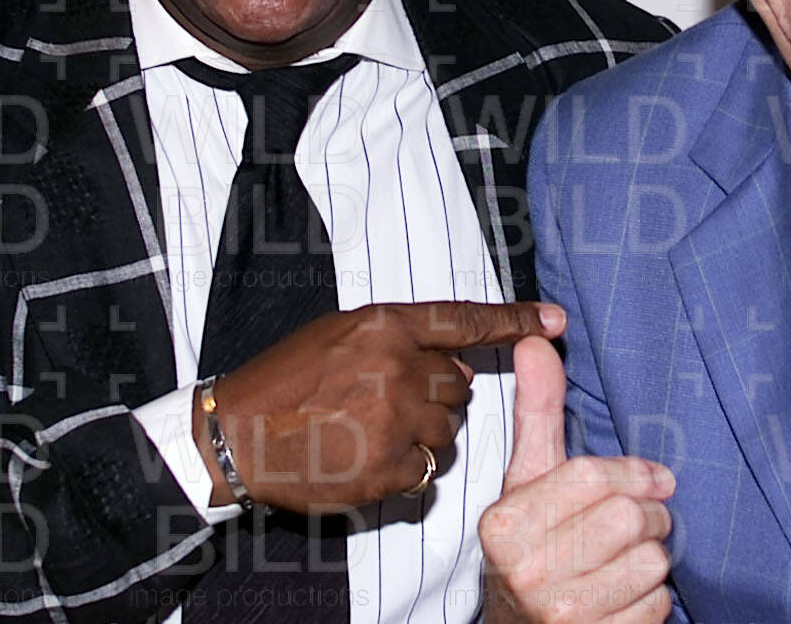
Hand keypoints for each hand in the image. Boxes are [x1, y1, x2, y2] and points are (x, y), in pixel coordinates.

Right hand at [194, 300, 564, 512]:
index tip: (555, 321)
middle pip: (459, 386)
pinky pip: (427, 470)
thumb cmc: (283, 382)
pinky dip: (407, 470)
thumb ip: (400, 342)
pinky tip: (368, 460)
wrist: (236, 436)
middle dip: (434, 397)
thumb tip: (460, 369)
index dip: (515, 320)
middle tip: (385, 404)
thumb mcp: (338, 335)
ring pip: (448, 431)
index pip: (464, 320)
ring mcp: (394, 419)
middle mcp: (396, 367)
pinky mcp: (387, 467)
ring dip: (422, 435)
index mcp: (383, 325)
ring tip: (369, 432)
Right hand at [479, 337, 674, 622]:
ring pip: (650, 562)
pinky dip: (653, 598)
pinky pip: (657, 606)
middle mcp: (526, 572)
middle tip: (643, 518)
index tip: (654, 477)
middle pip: (629, 518)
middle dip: (650, 515)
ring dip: (653, 557)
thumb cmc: (532, 545)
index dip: (636, 473)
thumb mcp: (528, 478)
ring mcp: (560, 615)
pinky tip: (626, 593)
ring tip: (628, 557)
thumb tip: (534, 341)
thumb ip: (537, 411)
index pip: (594, 478)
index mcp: (506, 523)